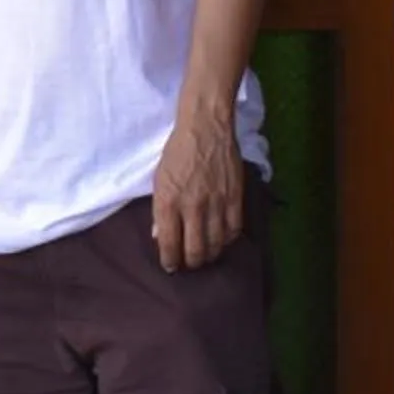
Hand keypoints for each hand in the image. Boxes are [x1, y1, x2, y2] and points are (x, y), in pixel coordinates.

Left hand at [151, 112, 244, 271]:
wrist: (205, 127)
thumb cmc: (177, 152)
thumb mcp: (159, 179)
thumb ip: (159, 210)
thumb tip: (160, 236)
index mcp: (168, 201)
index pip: (169, 244)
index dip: (170, 261)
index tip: (171, 266)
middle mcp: (191, 206)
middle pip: (195, 251)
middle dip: (191, 263)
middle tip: (189, 263)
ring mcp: (215, 203)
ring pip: (216, 245)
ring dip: (210, 255)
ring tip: (206, 255)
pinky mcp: (235, 197)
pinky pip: (234, 230)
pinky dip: (228, 240)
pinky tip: (222, 240)